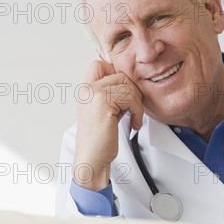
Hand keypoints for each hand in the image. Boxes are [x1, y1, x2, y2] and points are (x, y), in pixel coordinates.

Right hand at [73, 60, 142, 190]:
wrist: (92, 159)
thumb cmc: (100, 139)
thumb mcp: (105, 111)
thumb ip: (112, 95)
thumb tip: (130, 83)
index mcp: (86, 90)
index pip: (100, 64)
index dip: (117, 75)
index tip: (125, 96)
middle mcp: (87, 89)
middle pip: (120, 74)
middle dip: (133, 92)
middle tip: (133, 110)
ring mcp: (93, 94)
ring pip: (128, 85)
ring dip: (137, 103)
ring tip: (134, 118)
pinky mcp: (103, 103)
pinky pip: (130, 97)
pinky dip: (137, 111)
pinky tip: (133, 124)